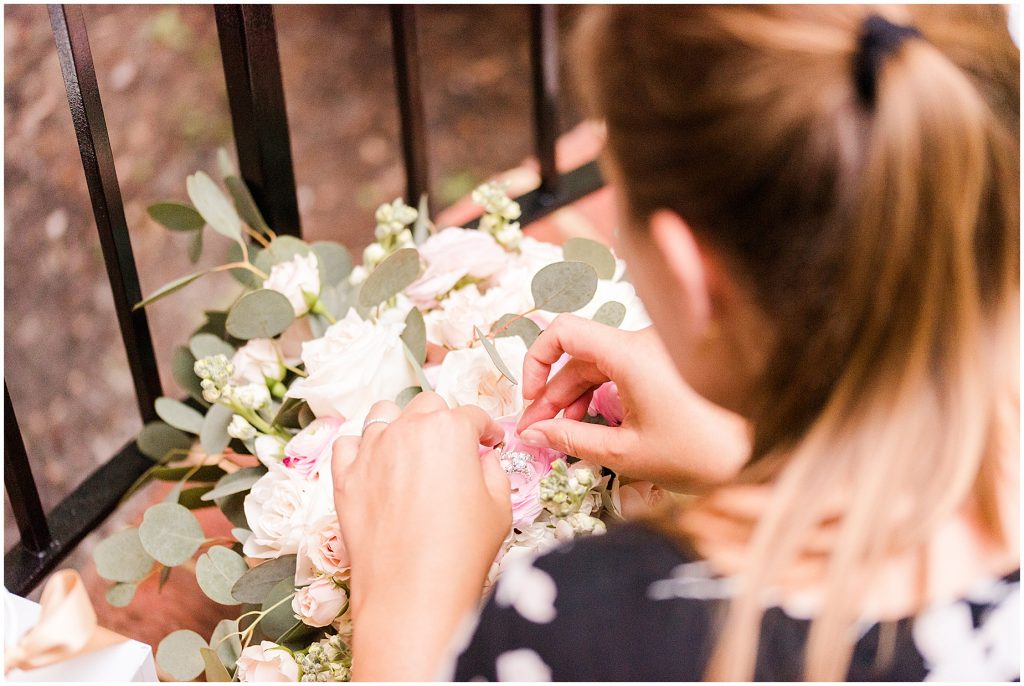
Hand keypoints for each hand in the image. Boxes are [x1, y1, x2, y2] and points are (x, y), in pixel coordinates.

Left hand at [332, 392, 510, 680]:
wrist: (412, 593)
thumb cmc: (461, 552)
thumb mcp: (500, 506)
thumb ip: (493, 470)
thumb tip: (482, 459)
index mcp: (449, 429)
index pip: (472, 415)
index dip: (485, 430)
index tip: (489, 442)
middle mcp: (407, 430)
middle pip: (427, 406)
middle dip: (444, 421)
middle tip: (453, 448)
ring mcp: (371, 451)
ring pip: (383, 414)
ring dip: (401, 424)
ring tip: (410, 449)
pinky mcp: (345, 477)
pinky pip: (348, 444)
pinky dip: (362, 448)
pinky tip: (376, 465)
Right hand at [517, 314, 749, 491]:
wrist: (764, 454)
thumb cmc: (700, 453)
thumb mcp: (626, 453)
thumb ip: (571, 440)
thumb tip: (531, 435)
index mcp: (630, 353)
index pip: (563, 331)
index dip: (536, 361)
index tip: (530, 400)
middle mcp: (643, 341)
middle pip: (578, 354)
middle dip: (550, 392)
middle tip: (535, 432)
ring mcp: (658, 350)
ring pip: (598, 364)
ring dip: (573, 396)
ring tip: (560, 435)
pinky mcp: (669, 364)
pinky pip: (621, 369)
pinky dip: (600, 393)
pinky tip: (591, 425)